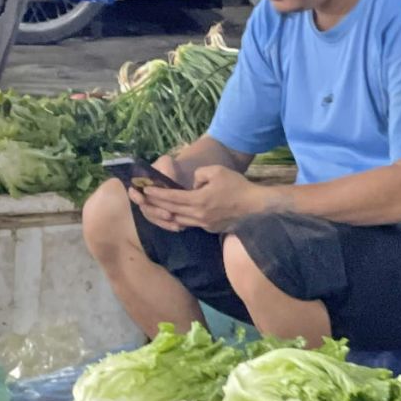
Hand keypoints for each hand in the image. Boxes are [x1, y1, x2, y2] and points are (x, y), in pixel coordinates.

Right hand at [127, 155, 190, 230]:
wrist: (180, 173)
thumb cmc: (170, 167)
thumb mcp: (166, 163)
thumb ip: (162, 169)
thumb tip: (162, 183)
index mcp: (141, 184)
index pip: (134, 192)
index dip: (136, 197)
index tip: (142, 199)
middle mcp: (143, 197)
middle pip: (145, 208)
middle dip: (156, 212)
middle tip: (168, 214)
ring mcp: (151, 206)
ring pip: (153, 218)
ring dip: (163, 222)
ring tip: (176, 224)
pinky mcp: (159, 214)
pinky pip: (161, 223)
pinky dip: (168, 226)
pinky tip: (178, 227)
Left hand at [138, 164, 270, 233]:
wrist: (256, 206)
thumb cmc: (237, 186)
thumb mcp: (217, 171)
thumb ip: (199, 175)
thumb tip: (192, 185)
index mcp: (198, 200)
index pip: (172, 198)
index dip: (157, 194)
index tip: (145, 190)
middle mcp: (198, 215)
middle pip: (171, 211)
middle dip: (156, 205)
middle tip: (144, 199)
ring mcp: (204, 224)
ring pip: (179, 220)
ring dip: (167, 214)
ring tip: (156, 208)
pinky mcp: (210, 229)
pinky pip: (191, 224)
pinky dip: (181, 219)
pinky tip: (176, 215)